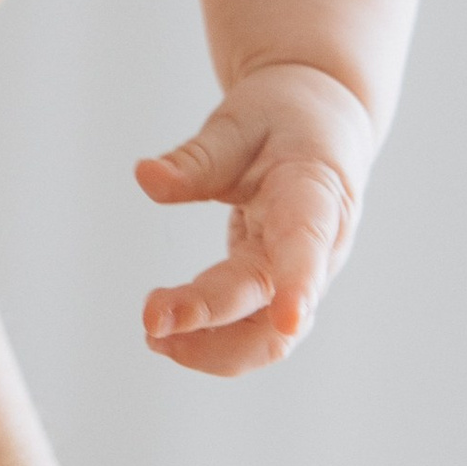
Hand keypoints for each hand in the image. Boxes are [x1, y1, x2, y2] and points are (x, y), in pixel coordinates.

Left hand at [135, 58, 373, 372]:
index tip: (290, 319)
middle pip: (273, 306)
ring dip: (209, 345)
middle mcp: (317, 249)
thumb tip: (146, 178)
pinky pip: (251, 330)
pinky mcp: (277, 287)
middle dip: (213, 322)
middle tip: (150, 318)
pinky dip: (210, 338)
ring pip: (266, 336)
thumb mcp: (239, 123)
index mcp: (315, 195)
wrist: (320, 125)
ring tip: (151, 333)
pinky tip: (167, 331)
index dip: (300, 283)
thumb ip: (197, 158)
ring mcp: (301, 277)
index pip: (309, 244)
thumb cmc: (281, 120)